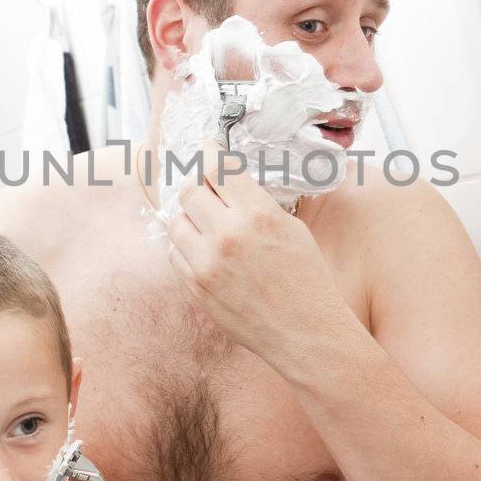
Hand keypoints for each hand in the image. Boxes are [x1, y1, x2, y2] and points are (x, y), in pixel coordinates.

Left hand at [164, 135, 353, 362]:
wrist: (305, 332)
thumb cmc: (306, 279)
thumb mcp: (290, 228)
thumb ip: (255, 203)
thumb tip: (227, 181)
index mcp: (257, 214)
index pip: (218, 167)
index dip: (209, 153)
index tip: (206, 149)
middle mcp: (228, 234)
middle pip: (190, 190)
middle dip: (197, 185)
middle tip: (205, 188)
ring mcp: (207, 262)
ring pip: (175, 220)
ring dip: (187, 217)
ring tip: (204, 222)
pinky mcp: (195, 286)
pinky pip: (174, 253)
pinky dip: (184, 246)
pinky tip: (201, 248)